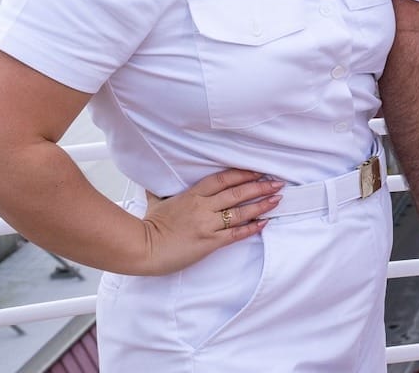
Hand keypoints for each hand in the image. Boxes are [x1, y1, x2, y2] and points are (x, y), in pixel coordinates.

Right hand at [136, 168, 282, 274]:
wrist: (142, 248)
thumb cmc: (148, 227)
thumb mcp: (156, 203)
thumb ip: (161, 192)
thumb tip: (153, 184)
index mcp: (192, 195)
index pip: (223, 179)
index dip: (243, 174)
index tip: (258, 171)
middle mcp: (202, 207)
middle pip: (237, 192)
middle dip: (259, 186)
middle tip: (277, 183)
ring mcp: (207, 224)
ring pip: (240, 212)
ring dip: (261, 205)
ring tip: (277, 200)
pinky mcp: (209, 242)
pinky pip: (235, 234)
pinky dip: (251, 228)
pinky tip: (264, 222)